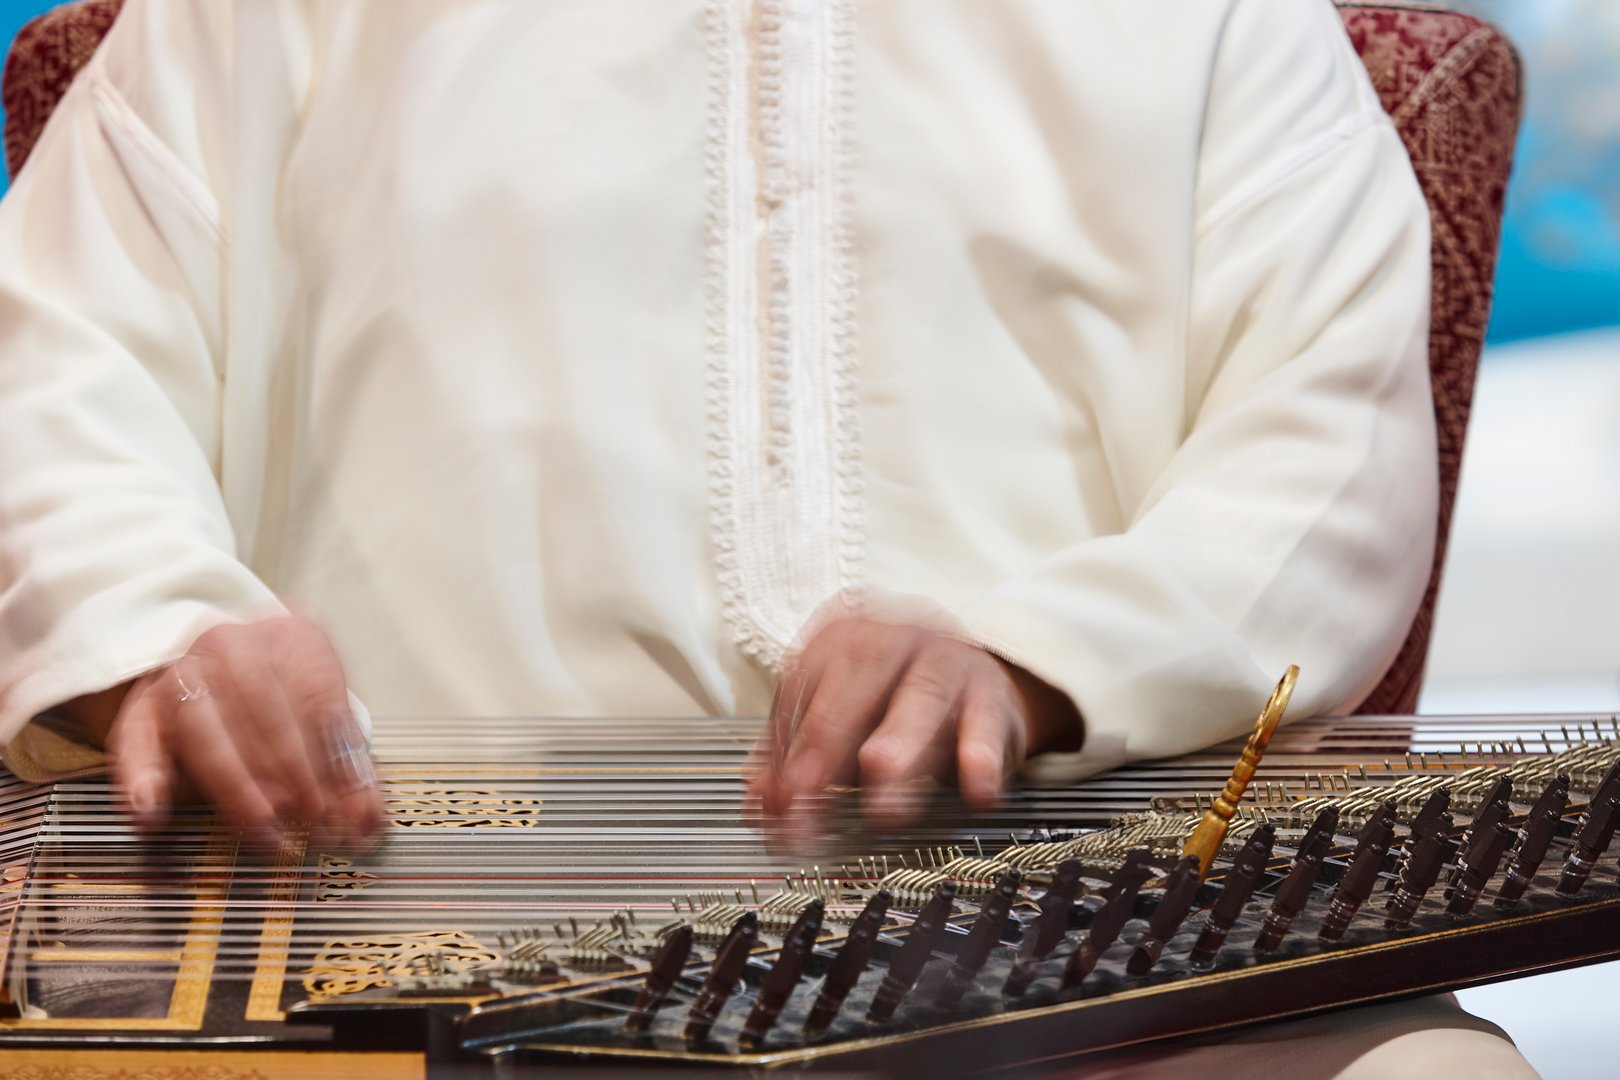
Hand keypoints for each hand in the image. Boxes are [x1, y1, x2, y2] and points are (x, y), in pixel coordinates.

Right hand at [71, 614, 383, 849]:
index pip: (317, 691)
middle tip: (311, 817)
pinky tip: (151, 810)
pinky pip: (135, 740)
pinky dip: (142, 775)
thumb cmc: (290, 692)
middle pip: (262, 704)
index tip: (347, 801)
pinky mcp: (142, 707)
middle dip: (291, 768)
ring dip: (236, 783)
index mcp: (291, 634)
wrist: (226, 655)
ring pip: (204, 725)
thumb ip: (347, 759)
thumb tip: (366, 820)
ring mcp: (182, 670)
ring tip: (265, 826)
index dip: (334, 751)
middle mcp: (231, 642)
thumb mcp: (328, 709)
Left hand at [747, 618, 1079, 840]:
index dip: (785, 739)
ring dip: (899, 745)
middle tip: (809, 795)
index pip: (805, 680)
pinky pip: (987, 722)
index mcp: (845, 635)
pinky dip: (980, 756)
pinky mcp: (994, 696)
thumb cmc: (892, 700)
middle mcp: (895, 638)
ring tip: (882, 794)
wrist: (979, 679)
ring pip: (922, 695)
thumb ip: (795, 756)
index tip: (775, 797)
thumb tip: (762, 806)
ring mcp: (949, 662)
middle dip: (829, 740)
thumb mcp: (840, 718)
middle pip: (859, 677)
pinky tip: (975, 789)